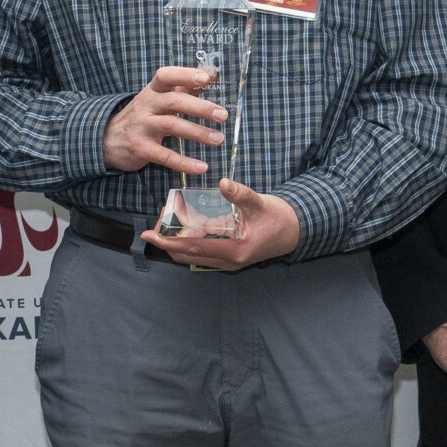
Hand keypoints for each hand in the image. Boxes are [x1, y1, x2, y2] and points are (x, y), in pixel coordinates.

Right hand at [103, 66, 229, 175]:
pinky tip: (201, 167)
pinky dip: (184, 162)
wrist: (107, 139)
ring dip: (197, 132)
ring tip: (218, 139)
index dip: (186, 75)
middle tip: (222, 115)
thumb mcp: (159, 98)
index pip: (166, 75)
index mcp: (153, 90)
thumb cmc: (143, 115)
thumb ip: (184, 86)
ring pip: (171, 125)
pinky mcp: (140, 148)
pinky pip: (164, 156)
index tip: (206, 78)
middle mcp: (146, 105)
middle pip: (174, 101)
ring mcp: (142, 126)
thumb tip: (211, 72)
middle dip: (200, 107)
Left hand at [142, 178, 302, 270]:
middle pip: (187, 255)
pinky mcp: (230, 260)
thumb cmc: (279, 218)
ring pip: (193, 258)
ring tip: (167, 225)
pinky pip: (202, 255)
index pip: (192, 247)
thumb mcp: (260, 203)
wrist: (296, 232)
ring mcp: (229, 263)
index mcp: (234, 250)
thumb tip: (224, 182)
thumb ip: (240, 194)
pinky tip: (185, 230)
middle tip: (156, 224)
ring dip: (177, 244)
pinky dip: (189, 244)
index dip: (168, 241)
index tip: (149, 234)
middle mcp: (228, 261)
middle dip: (168, 242)